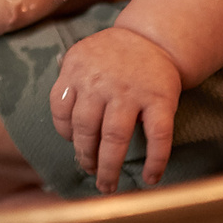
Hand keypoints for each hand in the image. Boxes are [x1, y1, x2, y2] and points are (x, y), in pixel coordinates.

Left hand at [50, 27, 182, 190]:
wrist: (154, 37)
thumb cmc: (112, 56)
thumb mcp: (82, 57)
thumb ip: (68, 84)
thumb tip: (65, 131)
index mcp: (77, 70)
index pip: (61, 110)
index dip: (65, 133)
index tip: (73, 145)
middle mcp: (101, 82)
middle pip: (86, 129)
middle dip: (85, 157)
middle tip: (90, 173)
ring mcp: (131, 91)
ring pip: (115, 137)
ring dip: (109, 166)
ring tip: (107, 184)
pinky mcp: (160, 99)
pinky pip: (157, 135)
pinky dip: (155, 160)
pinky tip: (151, 178)